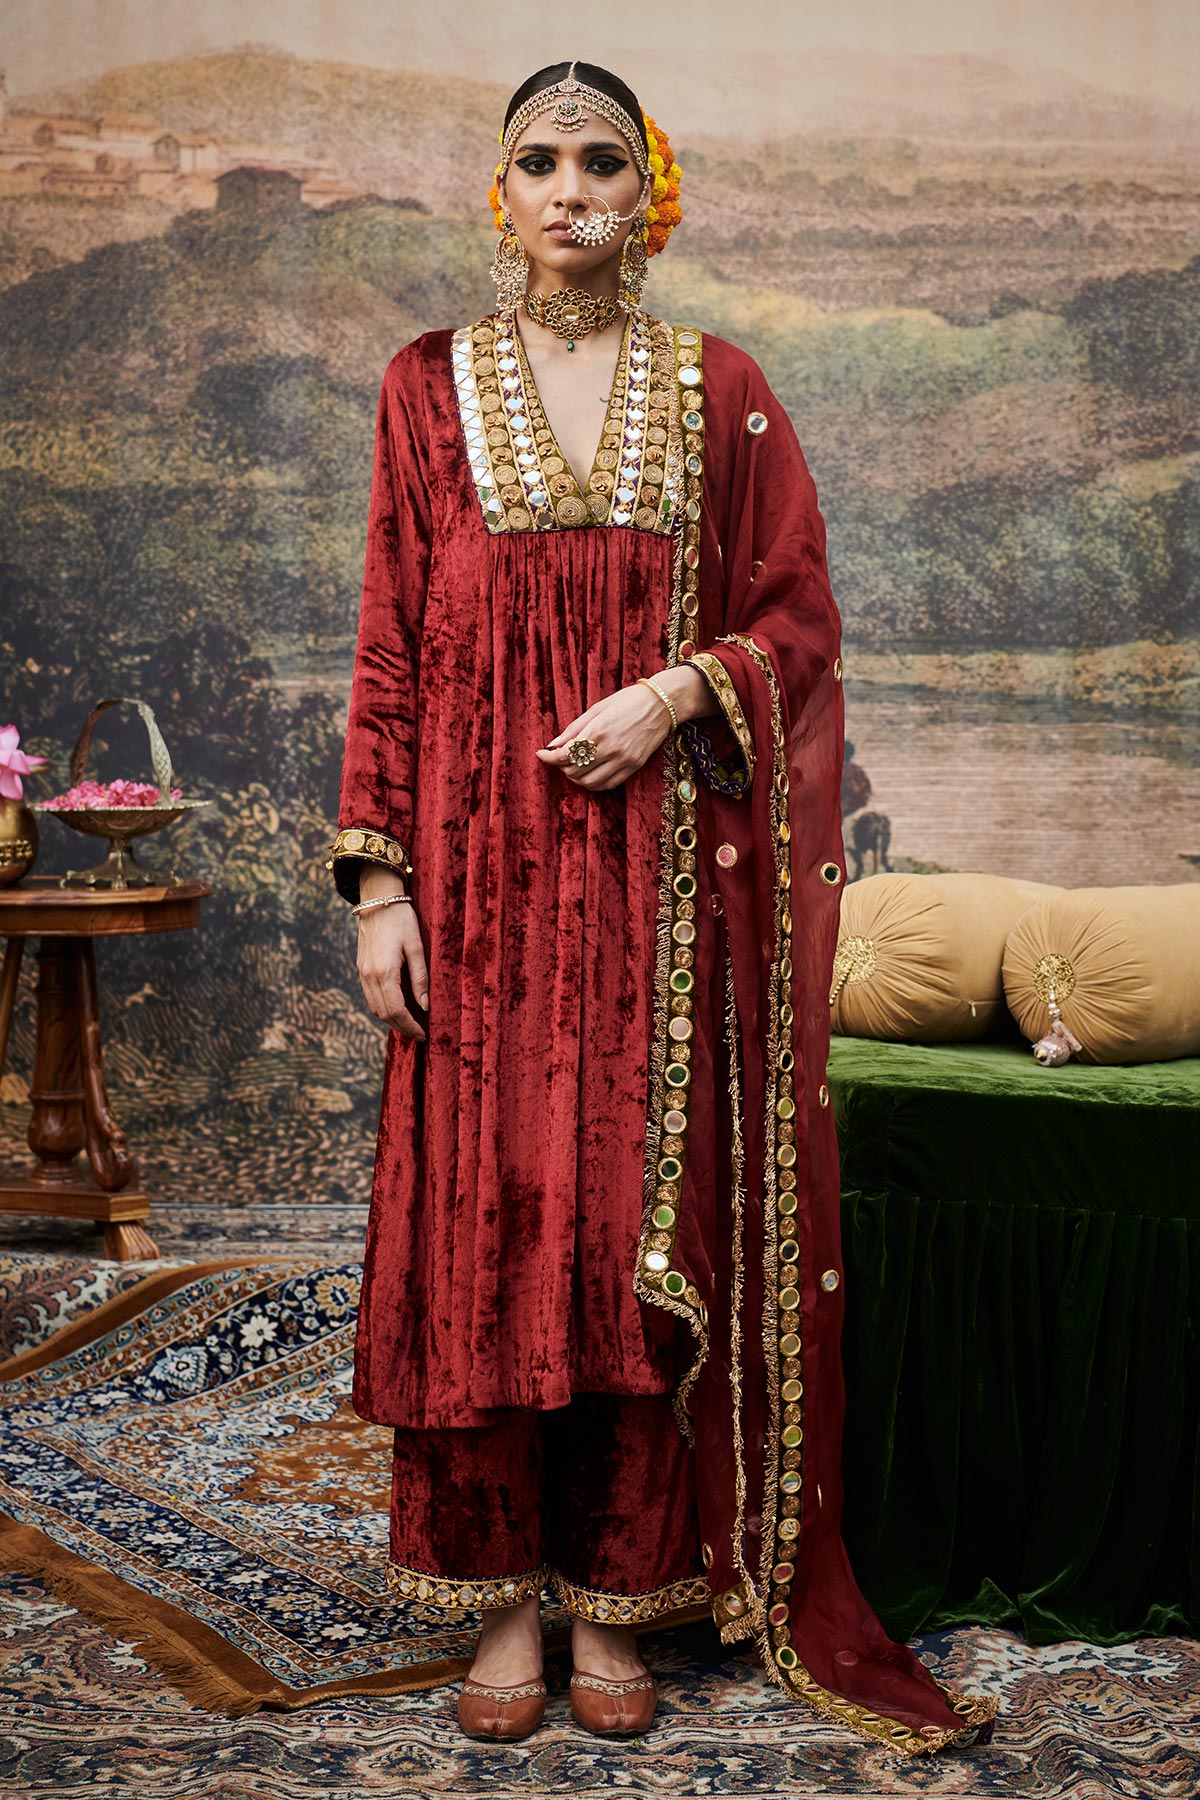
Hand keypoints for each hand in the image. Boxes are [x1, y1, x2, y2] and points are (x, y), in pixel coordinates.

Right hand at [356, 883, 427, 1040]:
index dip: (410, 1026)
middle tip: (419, 1033)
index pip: (396, 1010)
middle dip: (402, 1027)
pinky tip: (397, 1007)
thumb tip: (425, 1006)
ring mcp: (362, 972)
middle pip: (384, 1014)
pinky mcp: (361, 968)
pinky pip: (370, 996)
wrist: (377, 899)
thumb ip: (420, 978)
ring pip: (375, 1007)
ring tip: (410, 1024)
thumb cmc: (401, 919)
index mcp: (384, 971)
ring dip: (391, 1020)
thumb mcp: (417, 947)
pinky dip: (383, 1007)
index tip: (423, 1034)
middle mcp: (369, 975)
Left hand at [536, 668, 707, 790]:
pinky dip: (594, 784)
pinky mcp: (634, 767)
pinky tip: (589, 774)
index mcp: (598, 731)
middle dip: (561, 767)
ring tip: (573, 767)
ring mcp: (623, 760)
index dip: (548, 758)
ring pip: (590, 783)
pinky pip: (608, 785)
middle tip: (558, 758)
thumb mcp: (597, 708)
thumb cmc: (628, 700)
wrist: (662, 704)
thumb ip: (574, 729)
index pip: (564, 755)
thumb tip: (553, 744)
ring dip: (576, 778)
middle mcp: (610, 749)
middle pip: (574, 771)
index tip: (541, 754)